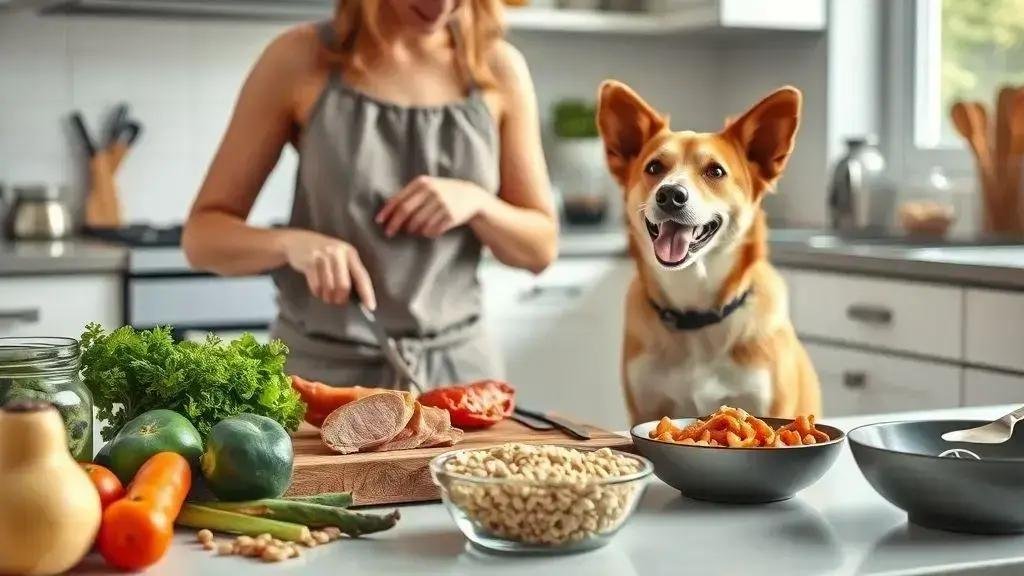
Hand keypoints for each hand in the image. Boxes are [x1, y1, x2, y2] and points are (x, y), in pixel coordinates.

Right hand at [281, 230, 375, 308]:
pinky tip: (317, 290)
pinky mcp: (309, 262)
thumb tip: (359, 297)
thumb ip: (349, 271)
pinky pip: (316, 286)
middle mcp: (338, 253)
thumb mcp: (340, 256)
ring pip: (329, 287)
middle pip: (344, 285)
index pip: (362, 276)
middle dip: (341, 298)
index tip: (371, 307)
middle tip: (338, 301)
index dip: (367, 293)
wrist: (297, 240)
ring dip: (328, 297)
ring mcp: (322, 256)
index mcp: (350, 253)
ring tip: (327, 296)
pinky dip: (317, 292)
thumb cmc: (324, 252)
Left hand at [375, 176, 489, 237]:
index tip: (379, 221)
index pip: (399, 199)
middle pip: (406, 211)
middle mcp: (431, 192)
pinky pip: (432, 230)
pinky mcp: (450, 216)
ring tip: (412, 231)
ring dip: (412, 230)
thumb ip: (409, 196)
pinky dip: (426, 233)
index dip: (387, 212)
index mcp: (422, 183)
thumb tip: (388, 213)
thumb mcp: (428, 187)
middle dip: (394, 224)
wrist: (471, 196)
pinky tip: (426, 231)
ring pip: (418, 223)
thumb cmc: (443, 193)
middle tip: (388, 233)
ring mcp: (442, 204)